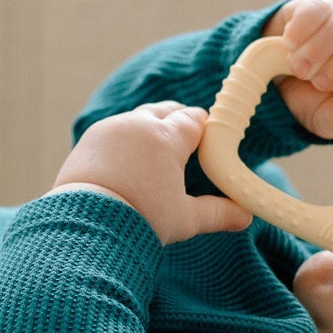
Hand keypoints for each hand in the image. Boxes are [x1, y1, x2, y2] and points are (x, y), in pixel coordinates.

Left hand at [48, 101, 253, 246]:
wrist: (86, 222)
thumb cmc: (140, 219)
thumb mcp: (185, 219)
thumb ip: (218, 213)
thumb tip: (246, 216)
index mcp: (168, 138)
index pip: (194, 119)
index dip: (204, 129)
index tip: (207, 143)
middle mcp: (139, 125)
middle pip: (166, 110)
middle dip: (178, 120)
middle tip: (185, 141)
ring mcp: (112, 128)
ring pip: (138, 117)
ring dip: (149, 127)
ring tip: (155, 150)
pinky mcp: (90, 138)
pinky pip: (114, 129)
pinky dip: (124, 138)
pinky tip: (126, 158)